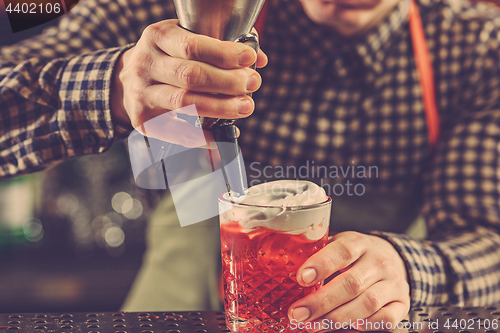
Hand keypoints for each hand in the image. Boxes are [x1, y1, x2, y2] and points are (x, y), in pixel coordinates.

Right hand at [111, 19, 267, 146]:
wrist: (128, 79)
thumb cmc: (168, 57)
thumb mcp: (184, 39)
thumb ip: (219, 46)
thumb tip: (259, 59)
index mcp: (158, 37)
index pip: (193, 45)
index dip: (224, 53)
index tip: (250, 59)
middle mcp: (145, 64)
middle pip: (191, 75)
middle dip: (227, 81)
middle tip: (252, 84)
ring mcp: (142, 94)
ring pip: (185, 103)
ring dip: (221, 107)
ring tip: (245, 107)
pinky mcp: (144, 120)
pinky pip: (178, 133)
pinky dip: (205, 136)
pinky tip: (226, 135)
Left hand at [288, 231, 409, 331]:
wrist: (395, 258)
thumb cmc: (355, 254)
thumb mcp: (340, 244)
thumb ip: (320, 253)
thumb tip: (286, 267)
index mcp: (360, 243)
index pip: (342, 251)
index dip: (321, 264)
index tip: (300, 278)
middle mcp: (379, 262)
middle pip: (351, 284)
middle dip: (321, 302)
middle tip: (297, 314)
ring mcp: (393, 283)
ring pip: (367, 304)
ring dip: (336, 319)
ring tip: (311, 326)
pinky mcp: (401, 303)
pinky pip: (384, 319)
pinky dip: (364, 326)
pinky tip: (343, 328)